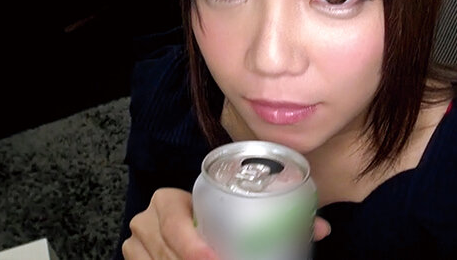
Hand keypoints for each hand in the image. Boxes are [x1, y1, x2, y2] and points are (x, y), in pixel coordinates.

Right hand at [122, 187, 331, 259]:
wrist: (180, 222)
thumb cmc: (210, 214)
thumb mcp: (231, 210)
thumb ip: (274, 216)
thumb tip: (321, 228)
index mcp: (168, 201)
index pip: (175, 224)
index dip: (194, 247)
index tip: (217, 259)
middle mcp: (147, 221)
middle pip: (168, 253)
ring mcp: (137, 244)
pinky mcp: (135, 259)